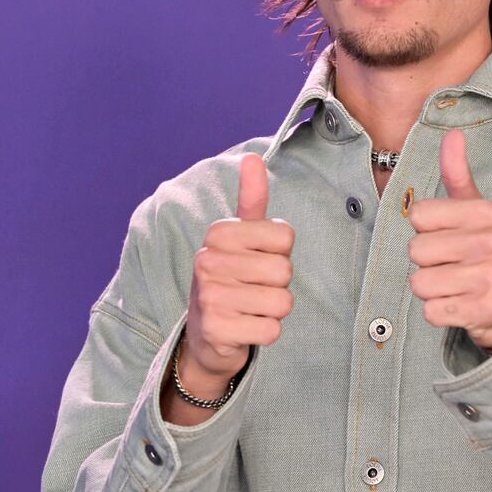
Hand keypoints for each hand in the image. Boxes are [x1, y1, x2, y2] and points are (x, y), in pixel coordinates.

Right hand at [182, 154, 294, 389]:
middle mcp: (207, 262)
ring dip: (273, 310)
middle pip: (284, 271)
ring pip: (282, 302)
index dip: (280, 253)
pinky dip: (265, 333)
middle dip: (278, 285)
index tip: (257, 260)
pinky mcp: (217, 330)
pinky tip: (245, 328)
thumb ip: (251, 199)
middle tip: (253, 288)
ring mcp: (209, 297)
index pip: (285, 236)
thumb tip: (252, 157)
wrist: (206, 334)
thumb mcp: (241, 237)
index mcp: (218, 233)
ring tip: (250, 308)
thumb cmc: (233, 278)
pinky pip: (272, 331)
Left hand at [407, 129, 491, 350]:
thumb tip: (452, 134)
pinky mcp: (483, 310)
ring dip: (432, 290)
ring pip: (419, 283)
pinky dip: (440, 313)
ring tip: (457, 287)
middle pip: (415, 251)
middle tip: (454, 267)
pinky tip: (461, 306)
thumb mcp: (477, 212)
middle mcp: (491, 241)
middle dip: (427, 264)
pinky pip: (430, 311)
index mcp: (486, 212)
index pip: (418, 215)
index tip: (450, 239)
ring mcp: (489, 277)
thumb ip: (457, 174)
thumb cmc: (487, 255)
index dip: (426, 231)